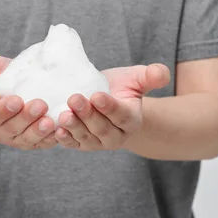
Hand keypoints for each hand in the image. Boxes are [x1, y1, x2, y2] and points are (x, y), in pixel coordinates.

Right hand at [0, 50, 56, 149]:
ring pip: (29, 138)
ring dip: (40, 131)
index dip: (4, 109)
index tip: (17, 100)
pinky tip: (63, 129)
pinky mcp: (37, 142)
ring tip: (51, 121)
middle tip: (41, 104)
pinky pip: (45, 143)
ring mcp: (21, 138)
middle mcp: (4, 129)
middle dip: (27, 118)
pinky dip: (53, 138)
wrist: (16, 96)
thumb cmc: (4, 81)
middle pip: (14, 127)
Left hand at [55, 64, 170, 150]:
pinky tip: (56, 131)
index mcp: (131, 120)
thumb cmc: (122, 88)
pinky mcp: (81, 144)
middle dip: (87, 115)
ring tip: (62, 115)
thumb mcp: (136, 79)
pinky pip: (73, 144)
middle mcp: (116, 136)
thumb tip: (162, 72)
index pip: (120, 115)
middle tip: (74, 99)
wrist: (105, 98)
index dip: (109, 107)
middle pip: (102, 128)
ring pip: (86, 137)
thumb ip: (150, 76)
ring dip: (74, 127)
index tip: (96, 95)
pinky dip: (64, 139)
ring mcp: (97, 142)